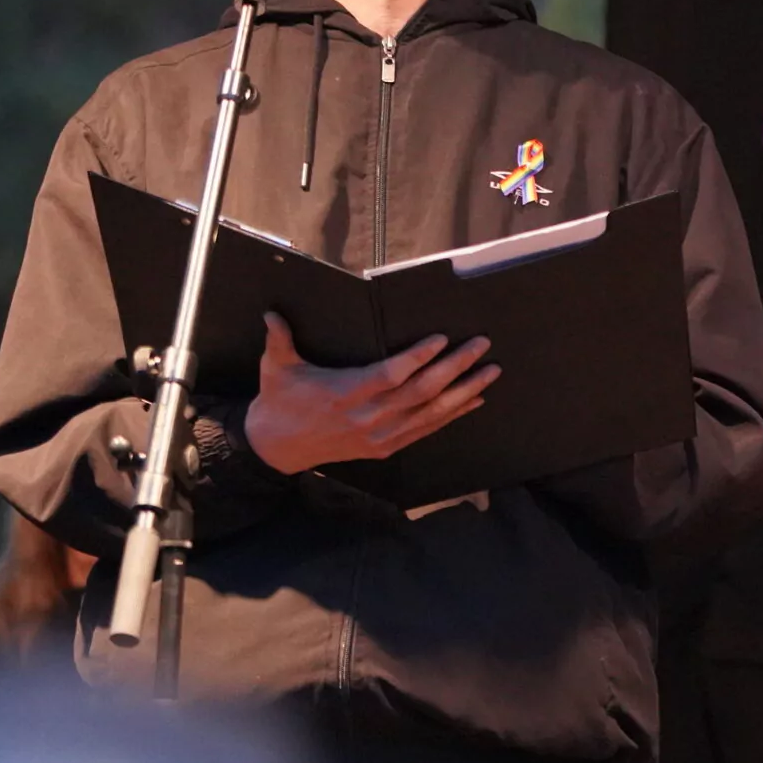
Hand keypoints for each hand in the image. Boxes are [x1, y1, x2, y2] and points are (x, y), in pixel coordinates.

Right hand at [244, 312, 499, 475]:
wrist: (276, 449)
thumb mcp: (276, 369)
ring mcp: (379, 436)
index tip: (441, 339)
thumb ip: (279, 340)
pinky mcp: (385, 448)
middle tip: (481, 345)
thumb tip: (271, 313)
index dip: (417, 358)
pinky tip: (475, 400)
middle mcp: (367, 417)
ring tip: (490, 371)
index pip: (390, 375)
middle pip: (421, 392)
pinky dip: (453, 415)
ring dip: (465, 391)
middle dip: (456, 367)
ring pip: (431, 413)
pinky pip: (427, 431)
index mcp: (345, 394)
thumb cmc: (280, 402)